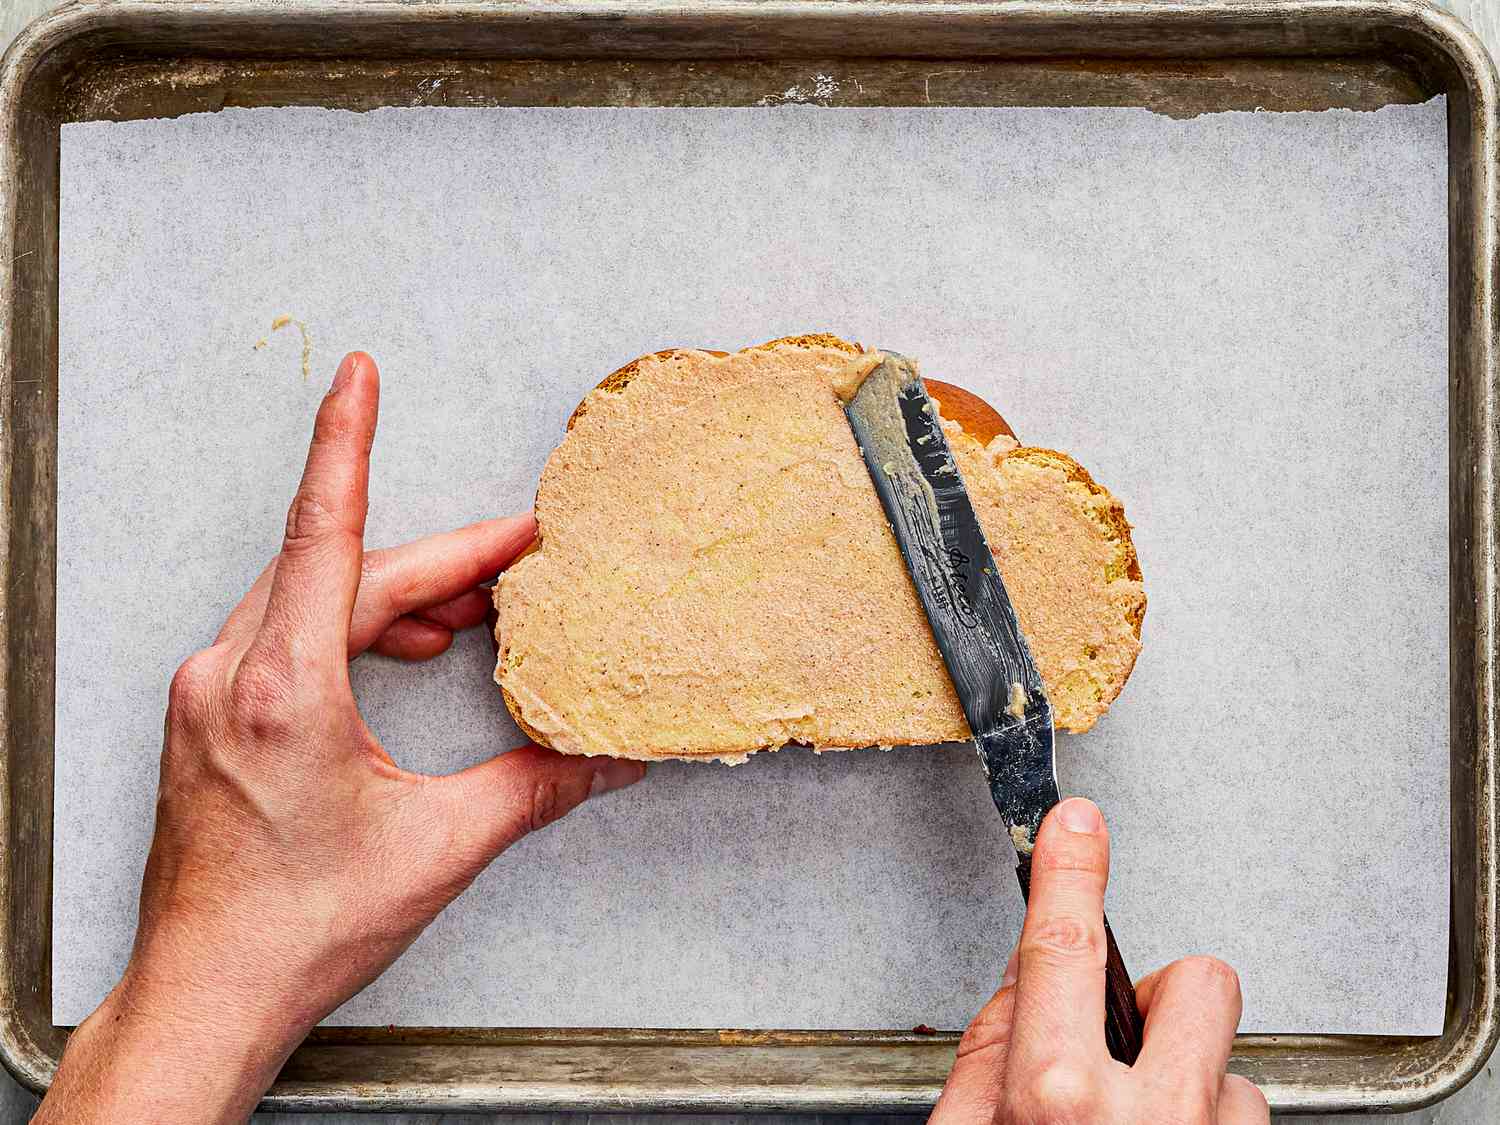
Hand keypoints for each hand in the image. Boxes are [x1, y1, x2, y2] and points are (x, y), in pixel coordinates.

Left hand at [36, 352, 644, 1123]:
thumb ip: (535, 788)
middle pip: (344, 569)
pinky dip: (357, 627)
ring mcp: (212, 694)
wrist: (208, 993)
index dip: (348, 442)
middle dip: (439, 558)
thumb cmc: (298, 929)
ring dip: (398, 593)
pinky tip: (410, 648)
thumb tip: (609, 758)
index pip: (325, 533)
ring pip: (314, 598)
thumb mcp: (437, 849)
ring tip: (475, 611)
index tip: (358, 374)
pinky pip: (289, 634)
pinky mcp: (213, 717)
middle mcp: (231, 675)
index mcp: (281, 688)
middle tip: (518, 551)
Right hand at [931, 798, 1268, 1124]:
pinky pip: (1244, 1112)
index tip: (1076, 825)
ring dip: (1188, 1083)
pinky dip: (1208, 1122)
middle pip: (1196, 984)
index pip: (1065, 948)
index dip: (1070, 873)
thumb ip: (987, 1055)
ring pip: (1229, 1063)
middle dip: (1164, 999)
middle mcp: (1145, 1118)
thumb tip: (1025, 979)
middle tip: (1129, 1048)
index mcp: (1057, 1099)